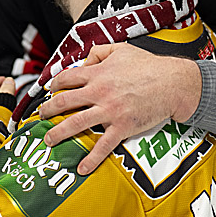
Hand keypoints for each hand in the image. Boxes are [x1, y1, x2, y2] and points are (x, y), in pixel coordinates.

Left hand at [37, 43, 200, 174]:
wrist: (172, 83)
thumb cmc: (149, 65)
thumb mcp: (122, 49)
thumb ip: (100, 52)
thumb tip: (85, 61)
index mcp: (97, 73)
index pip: (66, 78)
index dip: (54, 85)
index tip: (50, 92)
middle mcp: (99, 92)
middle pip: (64, 101)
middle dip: (48, 111)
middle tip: (42, 117)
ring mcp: (109, 111)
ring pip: (76, 123)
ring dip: (58, 133)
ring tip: (49, 140)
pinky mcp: (122, 127)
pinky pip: (102, 145)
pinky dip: (91, 158)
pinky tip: (82, 168)